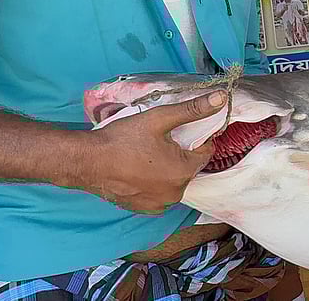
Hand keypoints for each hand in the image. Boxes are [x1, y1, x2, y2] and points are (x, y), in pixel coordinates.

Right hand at [80, 91, 225, 213]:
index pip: (205, 151)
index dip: (196, 138)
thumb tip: (222, 98)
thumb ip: (193, 109)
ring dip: (168, 168)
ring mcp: (159, 204)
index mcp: (184, 172)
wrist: (86, 161)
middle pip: (189, 166)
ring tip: (148, 153)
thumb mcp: (159, 119)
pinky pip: (159, 192)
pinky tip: (140, 168)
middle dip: (181, 153)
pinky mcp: (144, 209)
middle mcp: (176, 193)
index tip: (179, 130)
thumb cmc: (122, 139)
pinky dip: (155, 181)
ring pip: (174, 180)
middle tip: (159, 140)